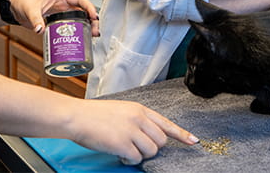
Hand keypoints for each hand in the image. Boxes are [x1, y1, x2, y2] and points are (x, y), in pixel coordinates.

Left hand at [11, 0, 99, 35]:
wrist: (14, 7)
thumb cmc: (23, 1)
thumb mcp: (30, 9)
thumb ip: (35, 19)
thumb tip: (40, 29)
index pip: (80, 0)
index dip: (89, 8)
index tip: (94, 17)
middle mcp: (63, 5)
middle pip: (83, 11)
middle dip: (92, 21)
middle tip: (95, 31)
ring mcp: (61, 14)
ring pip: (79, 19)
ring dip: (86, 27)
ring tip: (91, 37)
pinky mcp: (56, 23)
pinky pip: (70, 27)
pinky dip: (76, 33)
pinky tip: (79, 40)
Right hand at [69, 99, 197, 164]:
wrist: (76, 116)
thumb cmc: (93, 116)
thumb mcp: (120, 111)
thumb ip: (136, 121)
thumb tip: (148, 137)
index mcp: (139, 109)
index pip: (165, 122)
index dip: (181, 134)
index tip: (193, 141)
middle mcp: (138, 118)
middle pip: (161, 140)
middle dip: (151, 148)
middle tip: (136, 148)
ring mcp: (131, 130)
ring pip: (151, 151)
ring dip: (140, 155)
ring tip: (125, 151)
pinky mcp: (122, 143)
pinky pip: (136, 158)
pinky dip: (129, 160)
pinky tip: (119, 154)